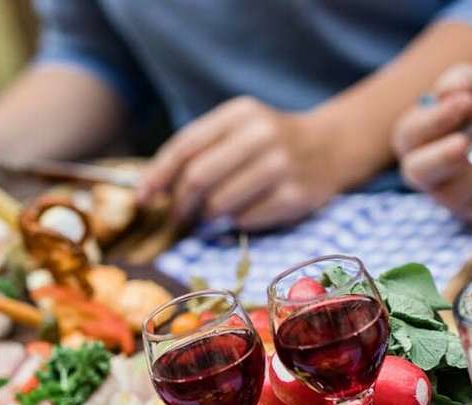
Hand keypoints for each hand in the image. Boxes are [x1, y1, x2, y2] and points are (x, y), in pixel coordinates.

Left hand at [135, 97, 342, 231]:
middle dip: (180, 203)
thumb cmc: (270, 142)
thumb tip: (152, 189)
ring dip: (208, 216)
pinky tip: (244, 213)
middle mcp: (261, 136)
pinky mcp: (294, 196)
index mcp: (239, 113)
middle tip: (178, 216)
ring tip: (213, 214)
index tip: (142, 198)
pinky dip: (236, 223)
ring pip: (219, 204)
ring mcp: (280, 167)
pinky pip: (245, 220)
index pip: (185, 146)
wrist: (330, 147)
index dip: (157, 175)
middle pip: (198, 177)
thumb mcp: (238, 128)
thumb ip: (199, 149)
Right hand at [392, 64, 471, 224]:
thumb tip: (447, 91)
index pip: (410, 134)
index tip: (467, 101)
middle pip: (418, 172)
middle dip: (444, 156)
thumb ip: (460, 81)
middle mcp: (420, 169)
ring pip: (458, 187)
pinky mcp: (468, 210)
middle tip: (466, 142)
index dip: (437, 119)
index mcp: (412, 136)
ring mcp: (442, 194)